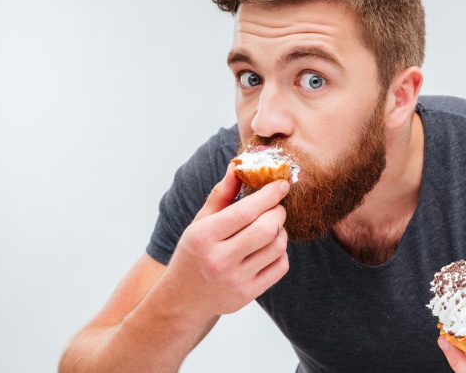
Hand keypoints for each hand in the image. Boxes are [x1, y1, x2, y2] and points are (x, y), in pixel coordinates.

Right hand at [163, 164, 290, 317]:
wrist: (183, 299)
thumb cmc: (194, 252)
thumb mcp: (200, 222)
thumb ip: (221, 195)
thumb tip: (238, 166)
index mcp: (204, 236)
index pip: (245, 211)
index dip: (269, 195)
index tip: (282, 184)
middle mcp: (219, 260)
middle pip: (266, 229)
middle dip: (278, 212)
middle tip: (276, 207)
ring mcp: (235, 280)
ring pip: (277, 247)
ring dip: (281, 231)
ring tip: (271, 227)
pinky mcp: (248, 294)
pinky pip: (280, 266)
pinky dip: (281, 252)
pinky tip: (269, 247)